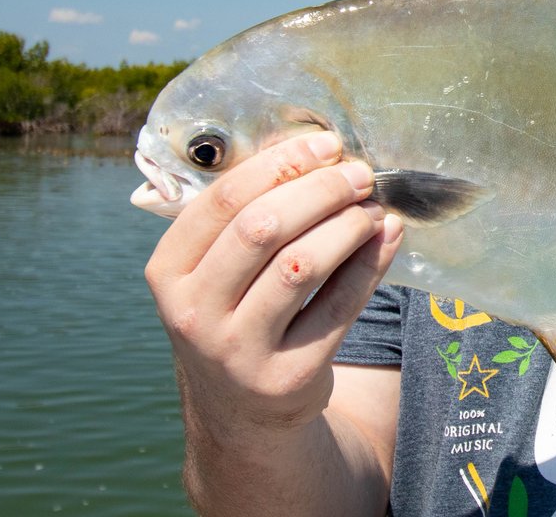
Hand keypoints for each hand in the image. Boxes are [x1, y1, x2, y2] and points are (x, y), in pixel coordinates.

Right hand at [143, 131, 401, 439]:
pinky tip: (388, 237)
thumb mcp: (217, 269)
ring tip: (373, 208)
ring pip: (301, 266)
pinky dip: (370, 264)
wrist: (241, 409)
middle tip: (359, 174)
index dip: (281, 163)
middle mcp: (193, 312)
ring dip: (347, 226)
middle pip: (263, 228)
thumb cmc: (237, 311)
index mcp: (168, 270)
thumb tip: (322, 154)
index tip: (326, 144)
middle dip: (321, 190)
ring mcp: (236, 351)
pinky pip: (338, 307)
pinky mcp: (286, 377)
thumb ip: (251, 214)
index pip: (223, 200)